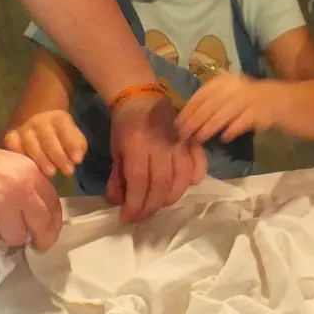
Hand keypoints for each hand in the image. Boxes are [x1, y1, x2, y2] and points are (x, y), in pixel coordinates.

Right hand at [0, 133, 62, 250]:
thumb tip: (38, 216)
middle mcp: (20, 189)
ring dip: (3, 236)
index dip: (53, 224)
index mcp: (30, 173)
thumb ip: (26, 185)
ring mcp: (0, 206)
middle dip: (38, 240)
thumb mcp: (8, 165)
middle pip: (41, 226)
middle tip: (32, 246)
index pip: (53, 205)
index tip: (47, 234)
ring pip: (16, 238)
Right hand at [1, 109, 87, 178]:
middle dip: (58, 155)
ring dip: (41, 159)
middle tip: (68, 171)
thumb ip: (77, 145)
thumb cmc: (58, 134)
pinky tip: (27, 168)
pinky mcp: (10, 137)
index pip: (64, 128)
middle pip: (47, 136)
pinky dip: (20, 156)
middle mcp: (38, 121)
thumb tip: (76, 159)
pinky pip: (12, 146)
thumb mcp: (72, 135)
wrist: (35, 120)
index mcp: (57, 118)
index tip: (78, 160)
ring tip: (50, 173)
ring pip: (30, 142)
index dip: (71, 144)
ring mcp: (23, 128)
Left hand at [107, 92, 205, 221]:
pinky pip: (199, 163)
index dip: (134, 205)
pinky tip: (185, 186)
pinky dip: (194, 178)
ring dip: (170, 198)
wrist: (141, 96)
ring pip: (181, 179)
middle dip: (150, 207)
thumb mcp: (115, 149)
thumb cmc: (125, 125)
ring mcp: (180, 142)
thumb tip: (119, 203)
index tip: (126, 218)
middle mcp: (161, 144)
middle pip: (162, 184)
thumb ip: (117, 177)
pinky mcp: (191, 141)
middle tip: (141, 216)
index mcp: (137, 144)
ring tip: (157, 204)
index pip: (140, 182)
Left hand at [178, 73, 277, 144]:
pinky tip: (224, 138)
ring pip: (223, 114)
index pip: (202, 94)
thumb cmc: (244, 100)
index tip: (178, 123)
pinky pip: (241, 122)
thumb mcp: (226, 94)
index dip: (189, 109)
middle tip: (184, 134)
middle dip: (195, 120)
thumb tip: (185, 118)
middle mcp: (235, 87)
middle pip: (210, 105)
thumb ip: (209, 102)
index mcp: (224, 81)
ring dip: (209, 128)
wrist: (276, 100)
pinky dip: (231, 130)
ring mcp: (248, 99)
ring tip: (199, 139)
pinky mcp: (259, 112)